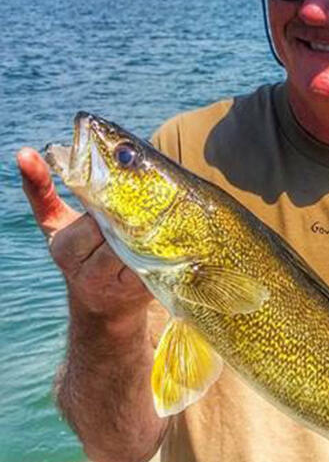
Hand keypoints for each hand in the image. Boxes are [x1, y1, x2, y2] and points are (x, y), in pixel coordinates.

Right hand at [17, 147, 149, 316]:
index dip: (110, 205)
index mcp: (65, 248)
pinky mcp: (144, 292)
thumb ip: (41, 190)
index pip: (92, 221)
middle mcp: (89, 271)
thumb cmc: (82, 252)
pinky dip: (165, 249)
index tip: (122, 190)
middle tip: (149, 198)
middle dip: (133, 217)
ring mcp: (118, 285)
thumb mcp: (56, 223)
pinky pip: (157, 266)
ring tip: (162, 215)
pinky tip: (169, 235)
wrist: (105, 307)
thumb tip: (25, 154)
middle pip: (119, 234)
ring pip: (140, 249)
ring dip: (153, 231)